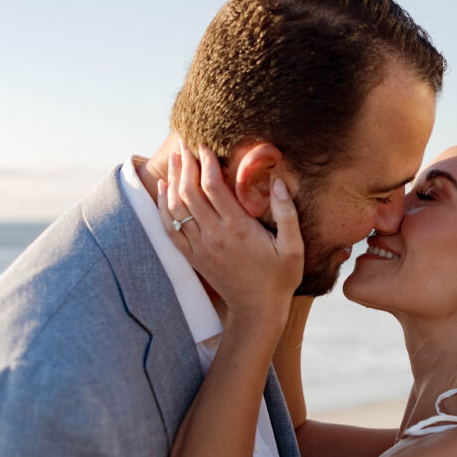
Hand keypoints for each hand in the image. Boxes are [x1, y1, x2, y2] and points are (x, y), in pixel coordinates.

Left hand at [159, 142, 303, 329]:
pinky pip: (170, 228)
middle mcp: (215, 235)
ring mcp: (200, 247)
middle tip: (184, 146)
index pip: (214, 187)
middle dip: (185, 165)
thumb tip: (278, 182)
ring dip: (173, 181)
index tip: (205, 146)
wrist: (257, 310)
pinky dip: (163, 206)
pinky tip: (163, 190)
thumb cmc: (279, 278)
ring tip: (174, 160)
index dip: (207, 163)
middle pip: (190, 192)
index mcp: (239, 228)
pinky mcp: (193, 257)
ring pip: (177, 207)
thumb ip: (287, 213)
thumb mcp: (294, 247)